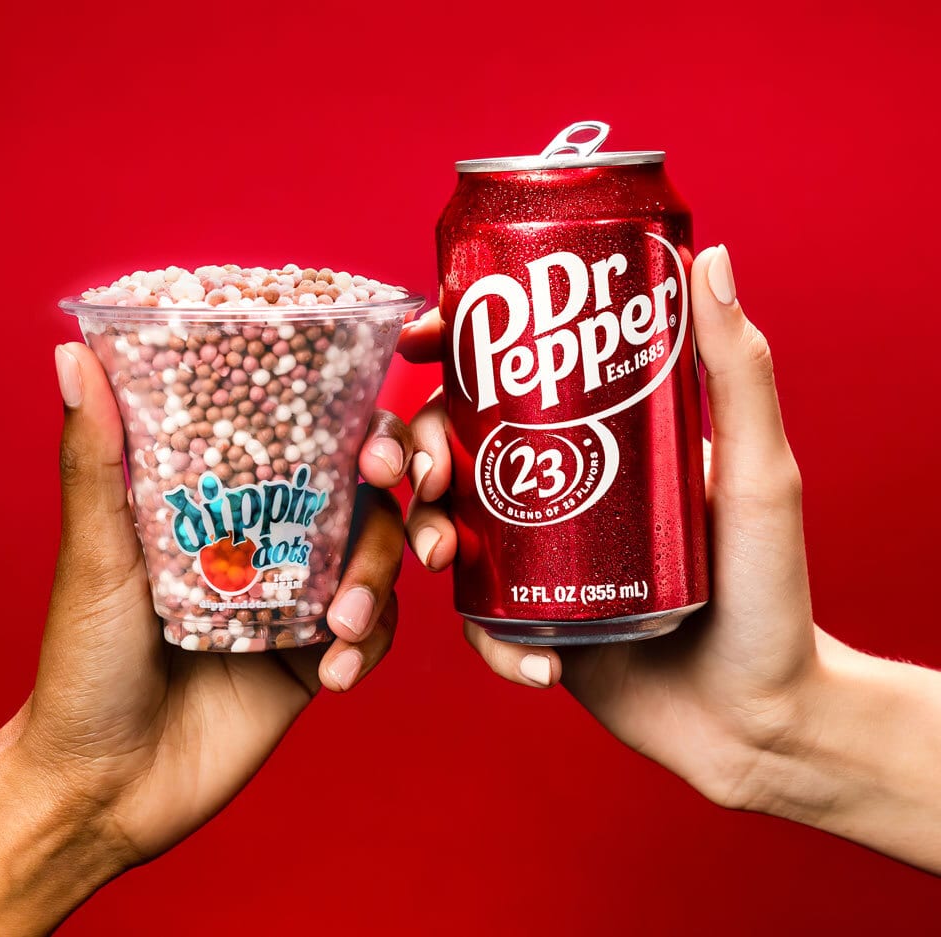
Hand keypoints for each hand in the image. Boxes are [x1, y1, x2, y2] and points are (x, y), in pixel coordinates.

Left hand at [31, 341, 409, 857]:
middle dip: (402, 503)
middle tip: (408, 510)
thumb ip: (96, 460)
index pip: (313, 443)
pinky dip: (369, 647)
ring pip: (380, 563)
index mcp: (231, 503)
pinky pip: (375, 635)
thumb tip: (73, 354)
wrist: (105, 785)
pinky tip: (335, 671)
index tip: (380, 451)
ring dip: (380, 584)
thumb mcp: (96, 553)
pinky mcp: (318, 657)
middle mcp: (276, 542)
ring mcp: (302, 600)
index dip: (364, 434)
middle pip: (367, 498)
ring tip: (344, 624)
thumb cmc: (84, 662)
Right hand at [401, 245, 815, 807]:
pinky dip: (493, 642)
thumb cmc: (771, 591)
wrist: (758, 719)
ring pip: (451, 526)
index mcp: (597, 440)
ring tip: (446, 554)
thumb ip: (739, 374)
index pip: (510, 378)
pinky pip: (482, 622)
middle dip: (419, 447)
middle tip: (425, 469)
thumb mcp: (757, 473)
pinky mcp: (532, 624)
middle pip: (460, 446)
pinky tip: (536, 661)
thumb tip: (711, 256)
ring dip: (429, 532)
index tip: (420, 336)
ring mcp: (539, 560)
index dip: (454, 348)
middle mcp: (559, 491)